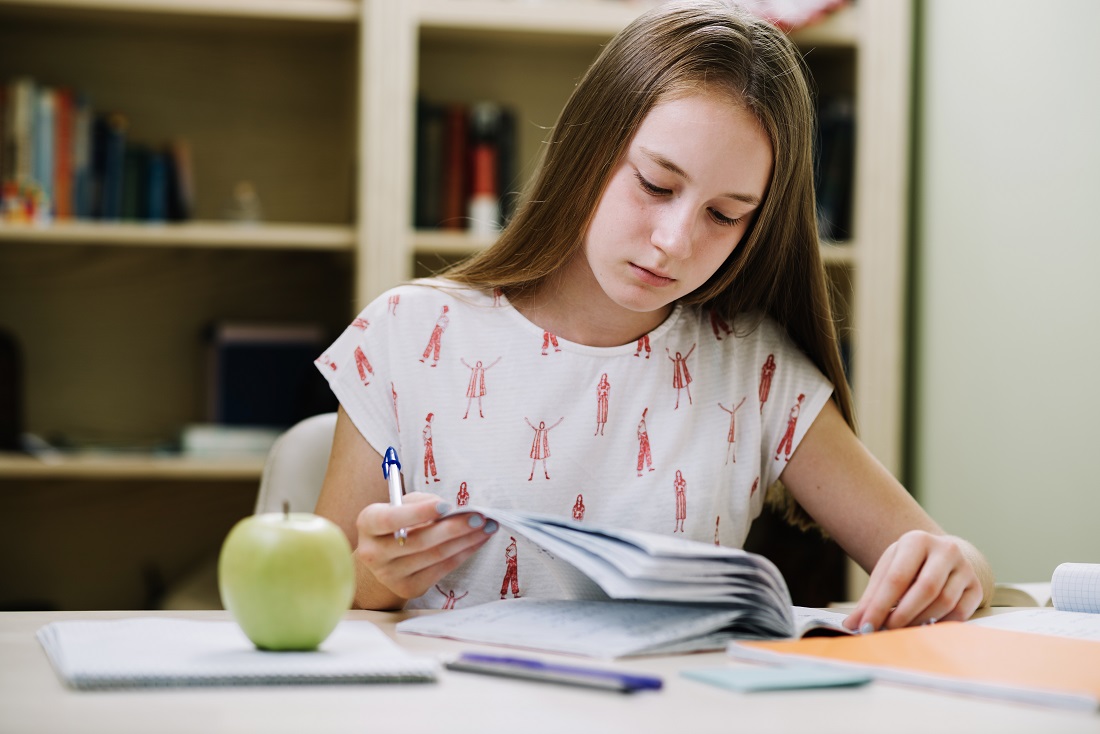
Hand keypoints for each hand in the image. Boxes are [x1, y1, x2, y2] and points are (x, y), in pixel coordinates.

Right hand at [353, 492, 497, 604]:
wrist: (383, 559)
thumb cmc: (397, 523)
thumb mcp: (402, 505)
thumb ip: (422, 502)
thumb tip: (451, 511)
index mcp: (368, 523)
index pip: (392, 519)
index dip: (419, 512)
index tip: (447, 506)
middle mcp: (373, 552)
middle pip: (419, 541)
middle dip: (454, 527)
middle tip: (479, 517)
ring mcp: (389, 575)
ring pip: (434, 556)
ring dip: (466, 540)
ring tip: (487, 527)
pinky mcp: (407, 589)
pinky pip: (441, 570)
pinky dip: (463, 554)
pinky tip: (477, 542)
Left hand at [843, 530, 983, 631]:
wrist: (938, 557)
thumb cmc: (908, 566)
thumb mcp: (887, 572)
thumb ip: (870, 598)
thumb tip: (852, 624)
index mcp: (917, 540)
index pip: (897, 577)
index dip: (880, 605)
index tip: (866, 625)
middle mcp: (945, 550)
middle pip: (925, 589)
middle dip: (902, 615)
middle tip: (885, 631)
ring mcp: (964, 568)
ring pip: (944, 602)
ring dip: (920, 621)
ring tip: (901, 630)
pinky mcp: (976, 587)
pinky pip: (960, 613)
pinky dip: (939, 624)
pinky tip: (924, 626)